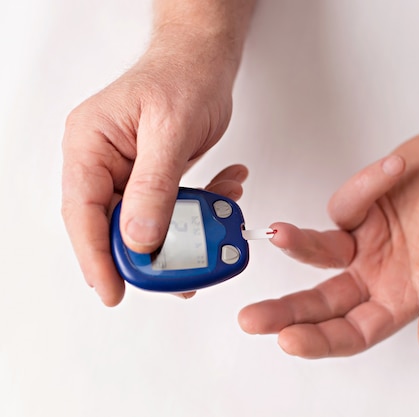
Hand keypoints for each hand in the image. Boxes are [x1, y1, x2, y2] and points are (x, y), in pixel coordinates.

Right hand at [62, 34, 241, 305]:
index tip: (113, 290)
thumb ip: (154, 187)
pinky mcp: (155, 176)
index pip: (84, 213)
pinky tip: (226, 193)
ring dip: (187, 228)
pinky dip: (202, 207)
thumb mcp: (170, 131)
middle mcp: (103, 161)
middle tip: (180, 273)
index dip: (96, 258)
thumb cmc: (182, 77)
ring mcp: (129, 170)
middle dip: (152, 252)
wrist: (205, 61)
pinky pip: (173, 207)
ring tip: (220, 220)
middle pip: (115, 225)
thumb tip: (139, 239)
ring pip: (149, 221)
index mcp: (89, 146)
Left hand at [239, 126, 418, 357]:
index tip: (289, 340)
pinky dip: (365, 187)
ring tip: (279, 234)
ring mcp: (363, 242)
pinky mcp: (356, 208)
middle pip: (322, 304)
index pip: (354, 332)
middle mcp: (376, 276)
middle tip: (252, 319)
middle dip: (286, 313)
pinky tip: (396, 171)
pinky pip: (343, 205)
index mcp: (402, 299)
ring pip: (317, 255)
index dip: (322, 340)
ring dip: (296, 246)